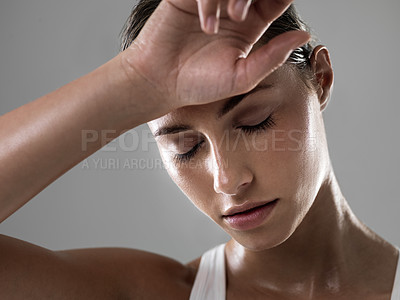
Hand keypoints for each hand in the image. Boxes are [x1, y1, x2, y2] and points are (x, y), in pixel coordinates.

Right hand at [121, 0, 309, 109]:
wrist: (160, 82)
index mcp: (251, 25)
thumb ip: (272, 57)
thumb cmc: (199, 84)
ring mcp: (211, 1)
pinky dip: (211, 0)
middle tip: (248, 13)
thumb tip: (304, 36)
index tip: (285, 0)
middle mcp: (233, 8)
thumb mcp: (241, 78)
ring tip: (233, 17)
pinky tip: (207, 24)